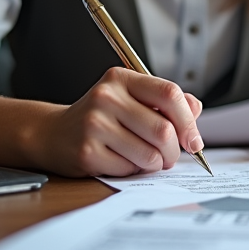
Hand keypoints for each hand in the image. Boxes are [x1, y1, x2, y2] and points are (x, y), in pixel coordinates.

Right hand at [30, 67, 202, 177]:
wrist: (53, 134)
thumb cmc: (102, 117)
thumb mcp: (131, 98)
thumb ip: (165, 102)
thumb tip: (195, 110)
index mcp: (121, 79)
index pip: (169, 94)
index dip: (188, 120)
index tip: (194, 139)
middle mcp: (106, 97)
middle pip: (163, 130)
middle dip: (175, 150)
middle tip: (171, 156)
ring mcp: (94, 125)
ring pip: (149, 154)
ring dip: (157, 164)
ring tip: (148, 159)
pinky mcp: (87, 152)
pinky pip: (129, 169)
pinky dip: (134, 170)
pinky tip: (123, 161)